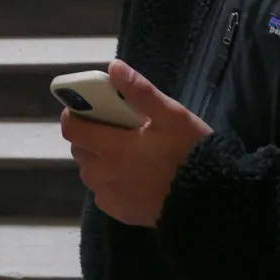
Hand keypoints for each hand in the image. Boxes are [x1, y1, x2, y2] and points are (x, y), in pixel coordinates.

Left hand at [61, 60, 211, 226]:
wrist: (208, 201)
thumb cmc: (189, 153)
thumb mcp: (172, 115)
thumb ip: (141, 91)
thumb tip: (114, 67)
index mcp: (111, 147)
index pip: (71, 128)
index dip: (75, 115)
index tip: (88, 108)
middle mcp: (102, 173)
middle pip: (79, 149)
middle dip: (90, 135)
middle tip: (116, 129)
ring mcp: (108, 195)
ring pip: (90, 171)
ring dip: (99, 159)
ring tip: (127, 153)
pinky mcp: (117, 212)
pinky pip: (103, 192)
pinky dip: (110, 181)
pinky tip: (133, 176)